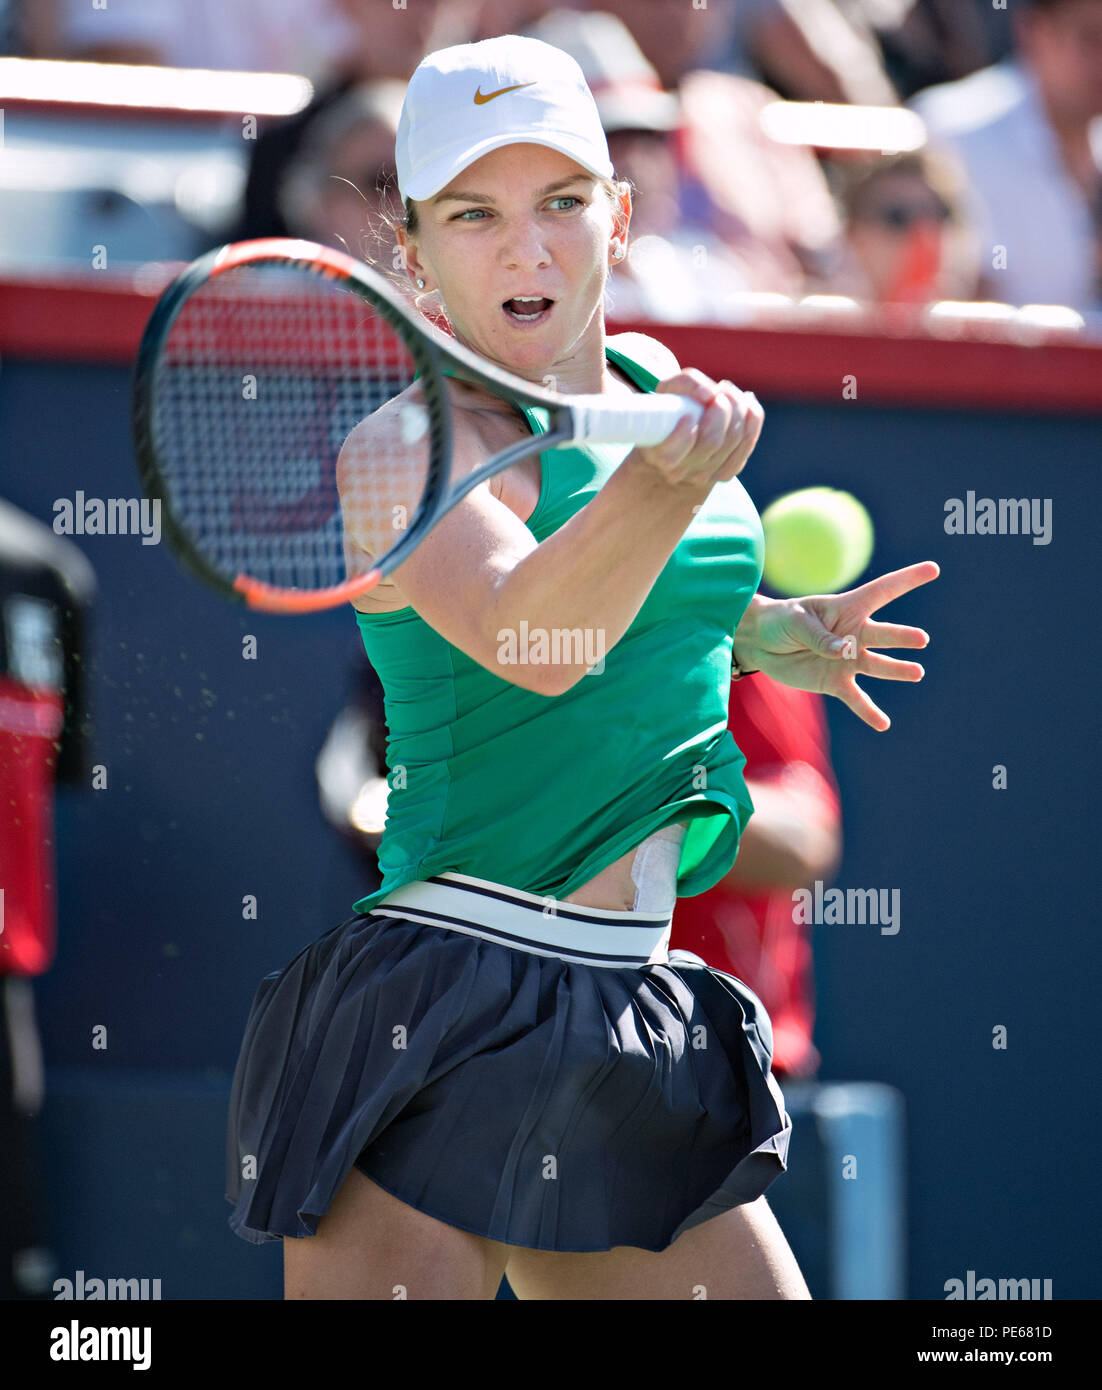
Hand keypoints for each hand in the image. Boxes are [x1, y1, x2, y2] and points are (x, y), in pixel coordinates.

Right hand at [631, 369, 763, 493]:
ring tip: (727, 391)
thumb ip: (685, 384)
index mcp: (658, 456)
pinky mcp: (726, 473)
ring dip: (737, 408)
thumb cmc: (670, 412)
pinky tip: (746, 403)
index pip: (670, 456)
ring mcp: (704, 477)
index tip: (689, 415)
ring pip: (734, 439)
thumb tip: (711, 394)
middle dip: (721, 410)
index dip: (684, 435)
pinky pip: (748, 441)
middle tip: (717, 392)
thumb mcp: (667, 393)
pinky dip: (752, 417)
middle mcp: (680, 472)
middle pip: (711, 441)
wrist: (673, 444)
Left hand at [739, 562, 939, 730]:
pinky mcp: (836, 682)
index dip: (907, 579)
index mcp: (847, 608)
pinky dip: (869, 712)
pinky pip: (856, 699)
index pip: (882, 591)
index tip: (934, 569)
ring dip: (896, 669)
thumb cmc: (781, 621)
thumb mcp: (796, 621)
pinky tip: (883, 724)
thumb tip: (844, 651)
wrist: (761, 643)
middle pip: (883, 634)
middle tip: (921, 639)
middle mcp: (855, 634)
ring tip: (916, 672)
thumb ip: (819, 636)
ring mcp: (848, 660)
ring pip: (877, 665)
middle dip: (901, 636)